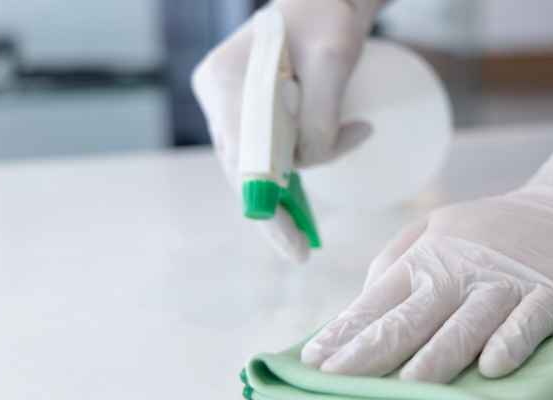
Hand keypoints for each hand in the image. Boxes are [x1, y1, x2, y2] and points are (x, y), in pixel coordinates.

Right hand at [191, 0, 381, 261]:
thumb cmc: (329, 16)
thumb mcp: (333, 62)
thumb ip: (320, 118)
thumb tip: (308, 164)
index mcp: (225, 80)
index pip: (242, 156)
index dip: (265, 206)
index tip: (292, 245)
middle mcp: (219, 96)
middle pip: (243, 166)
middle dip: (276, 208)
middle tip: (302, 249)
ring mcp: (231, 104)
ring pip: (257, 163)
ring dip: (293, 186)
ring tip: (314, 223)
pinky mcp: (250, 110)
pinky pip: (267, 151)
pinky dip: (293, 170)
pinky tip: (308, 195)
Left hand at [300, 123, 552, 382]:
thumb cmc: (492, 230)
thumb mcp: (436, 228)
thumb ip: (396, 260)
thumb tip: (360, 301)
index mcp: (427, 258)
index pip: (378, 300)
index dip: (345, 331)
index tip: (314, 360)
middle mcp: (459, 271)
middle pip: (412, 317)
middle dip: (372, 351)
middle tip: (338, 378)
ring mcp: (504, 283)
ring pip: (466, 324)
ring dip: (438, 355)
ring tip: (409, 384)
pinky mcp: (549, 294)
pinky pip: (528, 322)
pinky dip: (511, 343)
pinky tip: (493, 367)